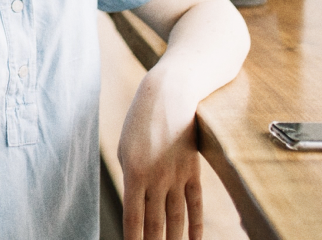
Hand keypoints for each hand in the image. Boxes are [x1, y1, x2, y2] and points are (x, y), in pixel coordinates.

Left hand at [116, 68, 202, 239]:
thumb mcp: (125, 147)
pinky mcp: (192, 171)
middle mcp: (156, 179)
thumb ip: (131, 177)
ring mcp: (177, 176)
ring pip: (176, 219)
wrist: (169, 95)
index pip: (133, 218)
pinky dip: (195, 226)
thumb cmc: (140, 120)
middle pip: (155, 224)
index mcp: (133, 173)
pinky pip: (195, 205)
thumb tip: (135, 204)